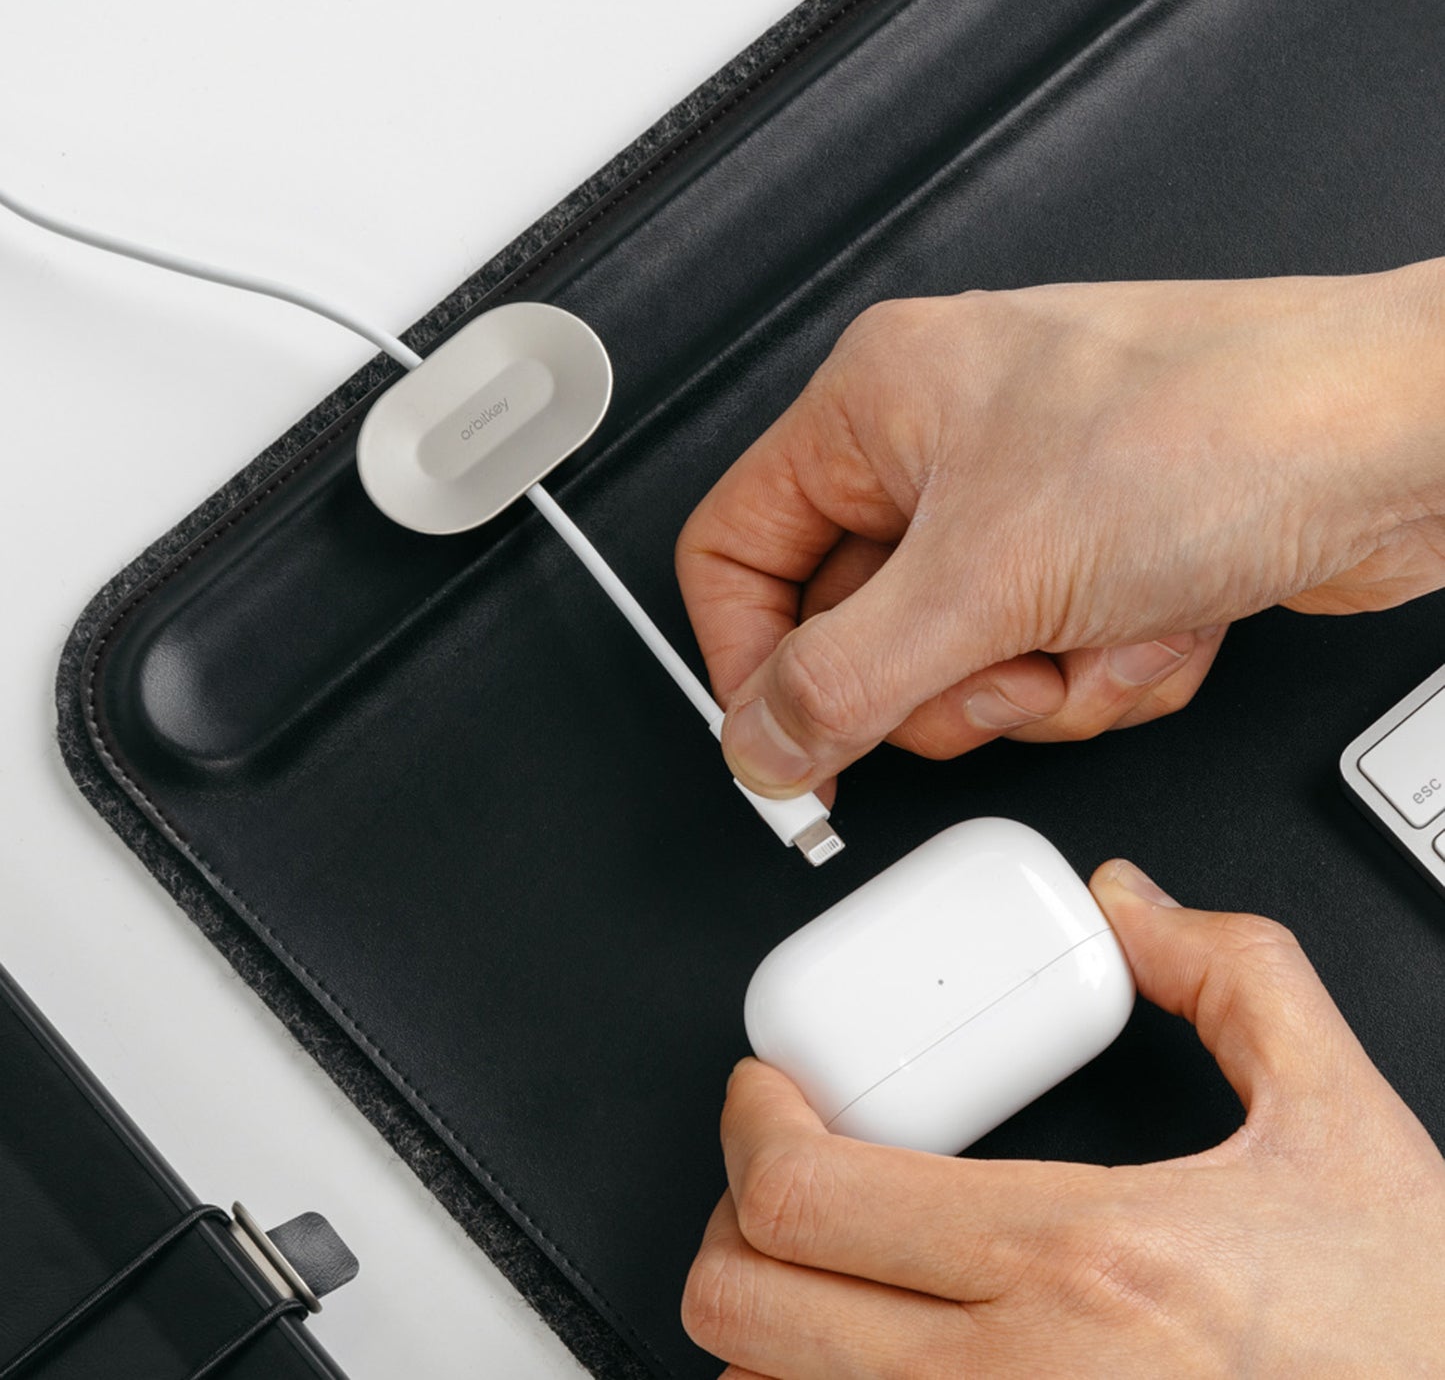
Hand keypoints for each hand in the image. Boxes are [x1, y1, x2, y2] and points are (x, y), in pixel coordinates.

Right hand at [676, 263, 1444, 799]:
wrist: (1411, 440)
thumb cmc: (1228, 424)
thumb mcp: (990, 578)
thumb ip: (844, 680)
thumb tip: (758, 741)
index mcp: (878, 404)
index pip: (736, 552)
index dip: (748, 663)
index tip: (786, 746)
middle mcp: (941, 450)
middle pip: (853, 631)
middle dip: (943, 683)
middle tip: (1000, 668)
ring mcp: (1023, 508)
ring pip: (955, 667)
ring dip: (1040, 683)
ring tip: (1104, 624)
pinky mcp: (1094, 559)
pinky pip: (1046, 666)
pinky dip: (1108, 673)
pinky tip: (1163, 617)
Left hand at [681, 863, 1444, 1376]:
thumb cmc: (1404, 1332)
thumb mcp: (1339, 1116)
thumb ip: (1229, 976)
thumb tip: (1132, 906)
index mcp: (1079, 1258)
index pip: (808, 1192)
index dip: (749, 1124)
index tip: (766, 1092)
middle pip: (747, 1304)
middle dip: (732, 1218)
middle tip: (777, 1170)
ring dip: (768, 1320)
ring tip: (820, 1261)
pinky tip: (871, 1353)